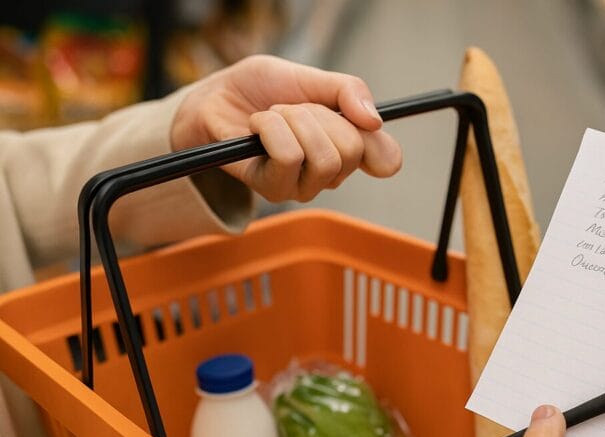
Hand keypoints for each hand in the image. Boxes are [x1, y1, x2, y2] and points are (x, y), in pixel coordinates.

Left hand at [170, 55, 401, 201]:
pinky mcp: (273, 189)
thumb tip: (375, 120)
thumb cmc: (263, 90)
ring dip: (292, 120)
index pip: (386, 159)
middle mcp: (331, 175)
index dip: (374, 135)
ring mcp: (303, 186)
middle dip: (318, 114)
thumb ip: (347, 90)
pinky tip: (256, 127)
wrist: (215, 96)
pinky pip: (288, 157)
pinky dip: (270, 127)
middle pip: (352, 150)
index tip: (360, 119)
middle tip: (294, 108)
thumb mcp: (310, 76)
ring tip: (273, 116)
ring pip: (323, 157)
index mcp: (349, 150)